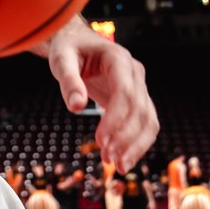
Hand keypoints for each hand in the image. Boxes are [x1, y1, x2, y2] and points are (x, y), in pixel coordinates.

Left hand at [43, 16, 158, 173]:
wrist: (78, 42)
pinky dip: (138, 144)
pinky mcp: (137, 100)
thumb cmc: (69, 48)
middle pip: (139, 109)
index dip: (115, 119)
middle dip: (125, 137)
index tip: (99, 141)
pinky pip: (145, 124)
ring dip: (136, 145)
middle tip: (107, 157)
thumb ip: (68, 80)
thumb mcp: (61, 58)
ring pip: (148, 120)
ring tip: (117, 165)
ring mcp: (139, 86)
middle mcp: (134, 72)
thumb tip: (77, 107)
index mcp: (117, 58)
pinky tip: (124, 160)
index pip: (125, 92)